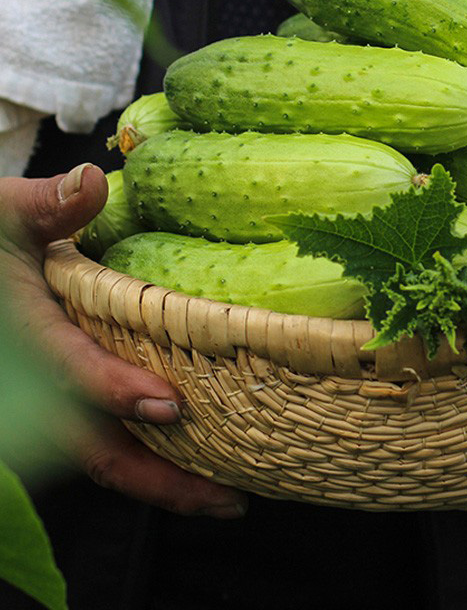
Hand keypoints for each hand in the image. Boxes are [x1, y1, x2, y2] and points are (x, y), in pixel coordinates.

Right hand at [0, 164, 247, 518]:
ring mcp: (39, 405)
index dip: (113, 391)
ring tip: (223, 495)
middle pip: (91, 447)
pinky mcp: (54, 407)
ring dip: (157, 482)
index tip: (168, 406)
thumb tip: (90, 181)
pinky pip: (96, 445)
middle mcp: (29, 384)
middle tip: (228, 500)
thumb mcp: (1, 213)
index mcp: (23, 333)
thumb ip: (43, 204)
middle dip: (158, 480)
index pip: (67, 369)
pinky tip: (192, 464)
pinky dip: (143, 464)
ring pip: (97, 458)